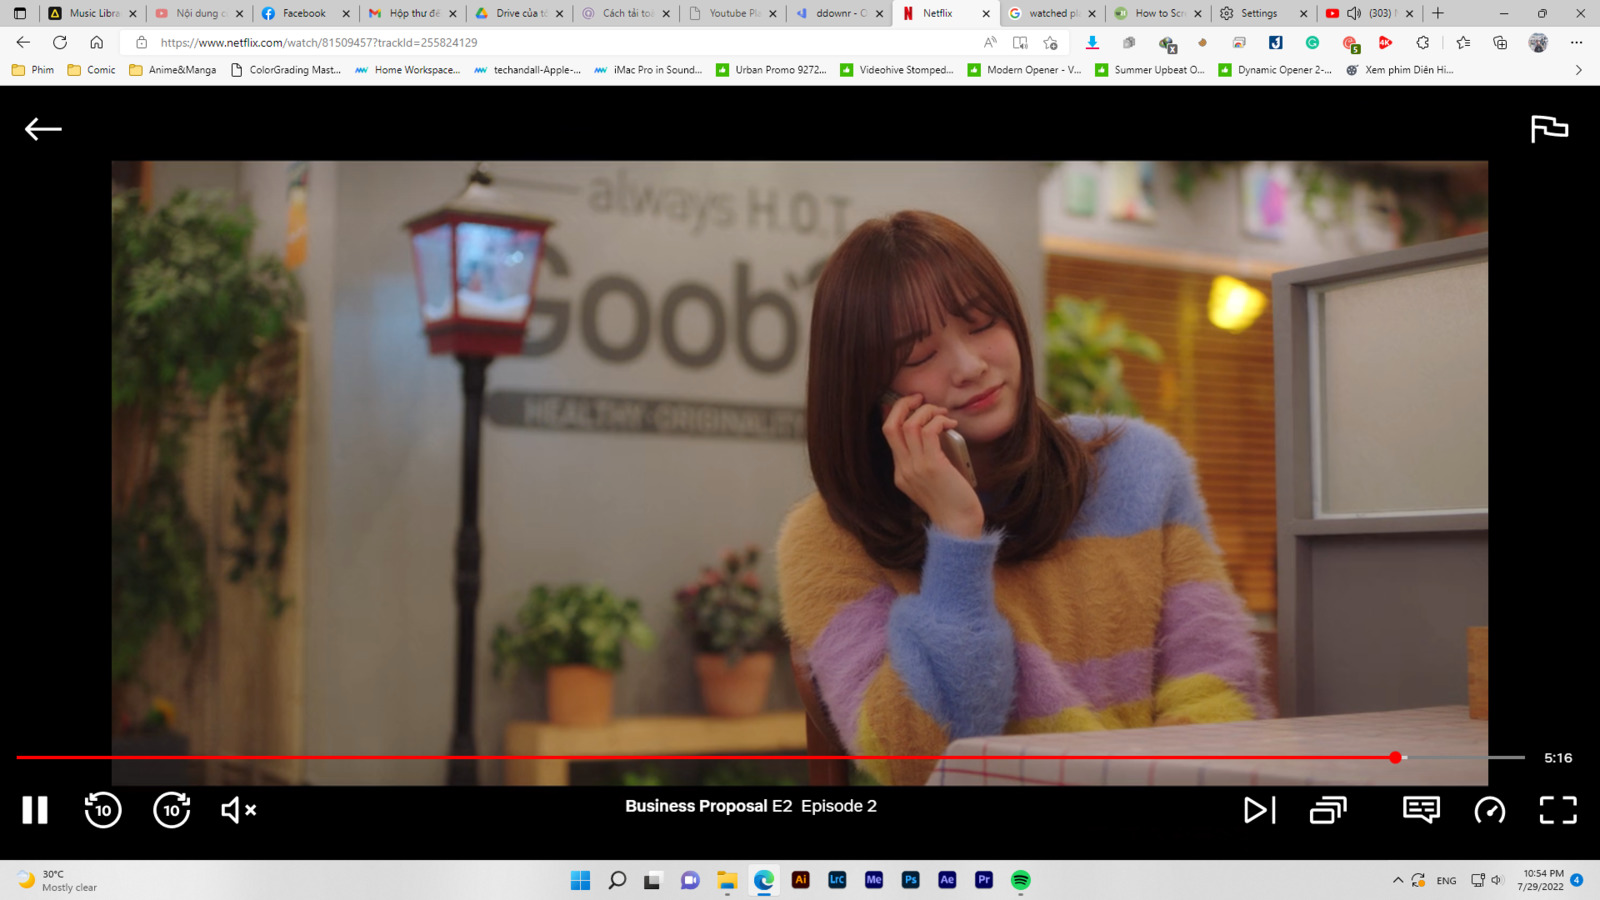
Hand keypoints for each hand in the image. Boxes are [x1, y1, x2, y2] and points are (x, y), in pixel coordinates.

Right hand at [880, 393, 983, 537]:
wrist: (958, 525)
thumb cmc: (953, 504)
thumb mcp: (932, 482)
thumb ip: (927, 461)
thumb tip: (936, 433)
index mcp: (900, 473)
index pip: (889, 434)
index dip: (896, 413)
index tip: (911, 404)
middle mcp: (903, 469)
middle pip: (890, 425)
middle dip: (902, 404)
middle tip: (919, 398)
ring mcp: (915, 467)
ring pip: (910, 424)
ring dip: (926, 411)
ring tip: (942, 412)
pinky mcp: (932, 466)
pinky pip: (928, 431)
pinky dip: (938, 421)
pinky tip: (949, 423)